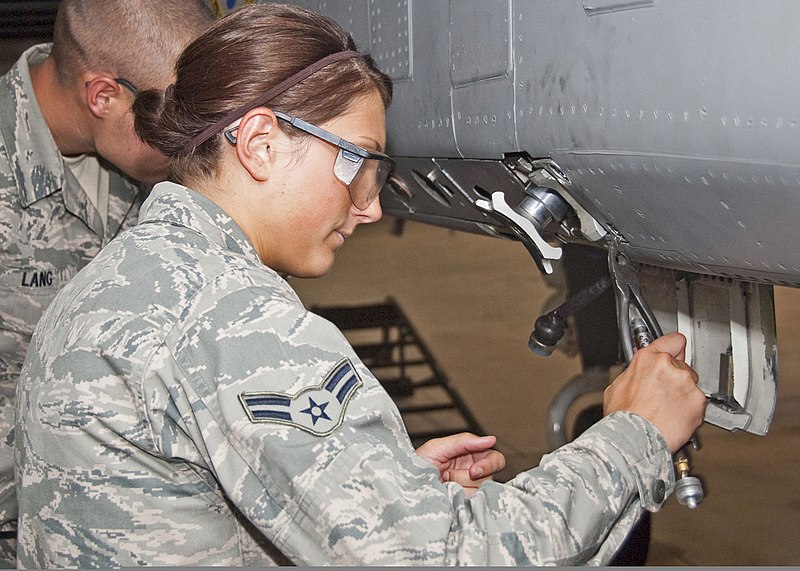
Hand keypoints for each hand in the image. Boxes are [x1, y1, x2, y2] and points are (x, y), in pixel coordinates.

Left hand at [416, 432, 505, 497]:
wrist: (403, 486)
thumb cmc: (417, 465)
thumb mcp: (438, 447)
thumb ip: (465, 441)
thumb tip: (491, 439)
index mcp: (470, 457)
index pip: (495, 459)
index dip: (490, 464)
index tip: (474, 470)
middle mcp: (472, 474)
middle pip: (490, 475)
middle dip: (472, 476)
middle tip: (455, 477)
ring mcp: (468, 490)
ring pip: (481, 490)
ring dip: (459, 486)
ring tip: (443, 483)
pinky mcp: (463, 506)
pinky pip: (472, 504)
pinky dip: (459, 499)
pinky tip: (447, 494)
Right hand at [604, 332, 706, 453]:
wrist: (635, 439)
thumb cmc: (623, 418)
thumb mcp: (616, 387)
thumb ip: (633, 373)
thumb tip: (636, 373)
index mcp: (647, 359)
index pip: (672, 340)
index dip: (674, 346)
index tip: (676, 350)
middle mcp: (668, 365)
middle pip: (682, 366)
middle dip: (675, 378)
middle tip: (663, 394)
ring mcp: (685, 382)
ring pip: (690, 384)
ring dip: (683, 395)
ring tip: (667, 410)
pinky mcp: (698, 400)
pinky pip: (698, 402)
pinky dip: (690, 410)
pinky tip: (675, 418)